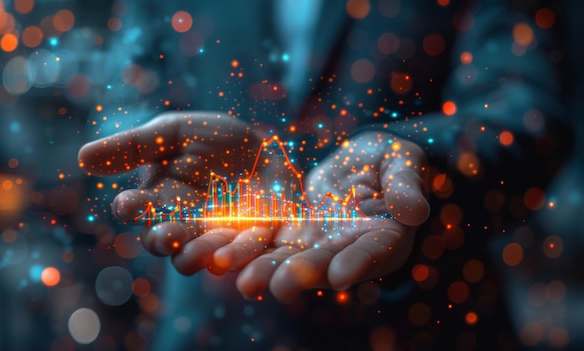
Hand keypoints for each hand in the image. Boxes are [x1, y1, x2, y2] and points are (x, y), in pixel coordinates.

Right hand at [78, 112, 277, 272]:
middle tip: (166, 233)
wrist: (266, 152)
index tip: (128, 203)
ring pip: (202, 255)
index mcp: (160, 200)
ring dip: (200, 253)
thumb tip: (82, 157)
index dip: (133, 208)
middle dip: (166, 238)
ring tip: (208, 252)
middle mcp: (184, 225)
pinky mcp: (252, 244)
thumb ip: (134, 146)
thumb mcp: (174, 133)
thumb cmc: (214, 141)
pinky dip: (241, 259)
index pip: (139, 210)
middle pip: (167, 241)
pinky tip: (236, 255)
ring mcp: (218, 238)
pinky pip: (246, 257)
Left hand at [232, 131, 429, 301]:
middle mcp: (347, 250)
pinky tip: (222, 256)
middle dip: (302, 275)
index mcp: (384, 237)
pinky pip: (266, 240)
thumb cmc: (390, 160)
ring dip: (268, 270)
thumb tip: (416, 211)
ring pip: (289, 259)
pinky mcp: (289, 232)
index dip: (359, 262)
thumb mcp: (403, 162)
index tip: (341, 274)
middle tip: (280, 287)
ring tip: (245, 282)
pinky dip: (245, 248)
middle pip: (325, 264)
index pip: (374, 253)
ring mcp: (315, 243)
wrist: (359, 160)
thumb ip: (406, 184)